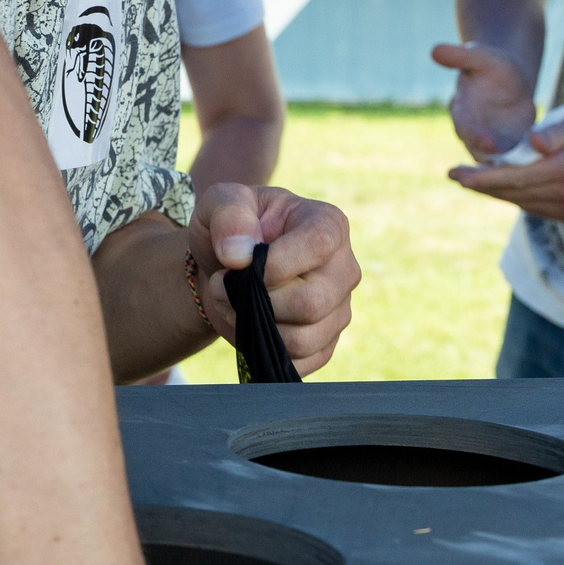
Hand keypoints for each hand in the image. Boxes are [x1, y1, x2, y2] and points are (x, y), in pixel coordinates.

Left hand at [188, 182, 359, 376]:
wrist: (225, 269)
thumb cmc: (229, 229)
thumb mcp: (219, 201)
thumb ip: (228, 213)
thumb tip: (240, 253)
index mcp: (328, 224)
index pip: (318, 245)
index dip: (275, 263)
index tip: (238, 263)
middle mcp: (344, 268)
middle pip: (312, 302)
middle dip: (255, 301)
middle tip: (224, 285)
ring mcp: (338, 309)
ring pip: (303, 338)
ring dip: (253, 326)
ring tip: (231, 302)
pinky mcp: (325, 343)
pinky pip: (299, 363)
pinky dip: (262, 349)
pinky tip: (247, 324)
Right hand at [431, 41, 537, 160]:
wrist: (510, 78)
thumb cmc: (492, 64)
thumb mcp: (479, 56)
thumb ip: (459, 56)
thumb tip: (435, 49)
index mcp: (462, 111)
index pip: (464, 127)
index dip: (476, 136)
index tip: (490, 143)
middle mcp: (472, 133)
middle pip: (479, 153)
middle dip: (495, 162)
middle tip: (512, 168)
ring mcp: (490, 145)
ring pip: (498, 163)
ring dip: (511, 170)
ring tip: (530, 174)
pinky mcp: (508, 151)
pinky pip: (516, 163)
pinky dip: (526, 168)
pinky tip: (545, 170)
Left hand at [450, 112, 563, 222]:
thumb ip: (555, 132)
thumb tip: (529, 141)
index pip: (513, 177)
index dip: (482, 177)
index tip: (456, 174)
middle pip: (512, 193)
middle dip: (480, 185)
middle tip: (454, 175)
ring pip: (521, 202)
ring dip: (495, 192)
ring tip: (471, 180)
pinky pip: (534, 207)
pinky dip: (515, 197)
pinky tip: (501, 187)